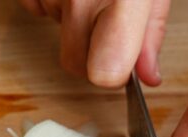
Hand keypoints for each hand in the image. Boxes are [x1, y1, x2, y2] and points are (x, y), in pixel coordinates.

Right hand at [19, 0, 169, 86]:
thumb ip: (151, 35)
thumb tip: (148, 77)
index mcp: (123, 0)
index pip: (106, 70)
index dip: (114, 77)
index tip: (121, 67)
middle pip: (76, 63)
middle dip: (91, 53)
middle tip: (108, 24)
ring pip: (57, 36)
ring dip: (73, 24)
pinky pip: (36, 9)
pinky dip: (51, 3)